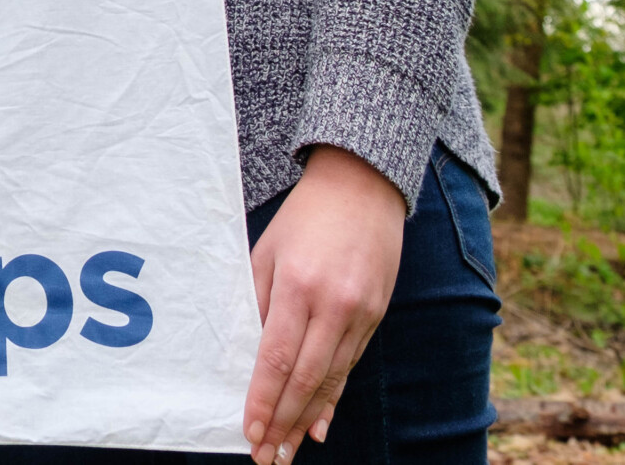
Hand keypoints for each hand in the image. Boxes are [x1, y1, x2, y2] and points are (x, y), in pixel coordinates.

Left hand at [243, 146, 403, 462]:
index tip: (250, 431)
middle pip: (306, 378)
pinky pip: (351, 365)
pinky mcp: (377, 315)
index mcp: (298, 286)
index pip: (277, 357)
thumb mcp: (266, 251)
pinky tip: (318, 424)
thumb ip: (256, 301)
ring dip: (307, 419)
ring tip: (287, 451)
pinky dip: (332, 398)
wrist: (362, 187)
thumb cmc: (303, 218)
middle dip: (284, 423)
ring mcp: (361, 313)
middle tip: (266, 458)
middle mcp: (334, 305)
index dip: (263, 400)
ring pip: (332, 379)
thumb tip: (247, 355)